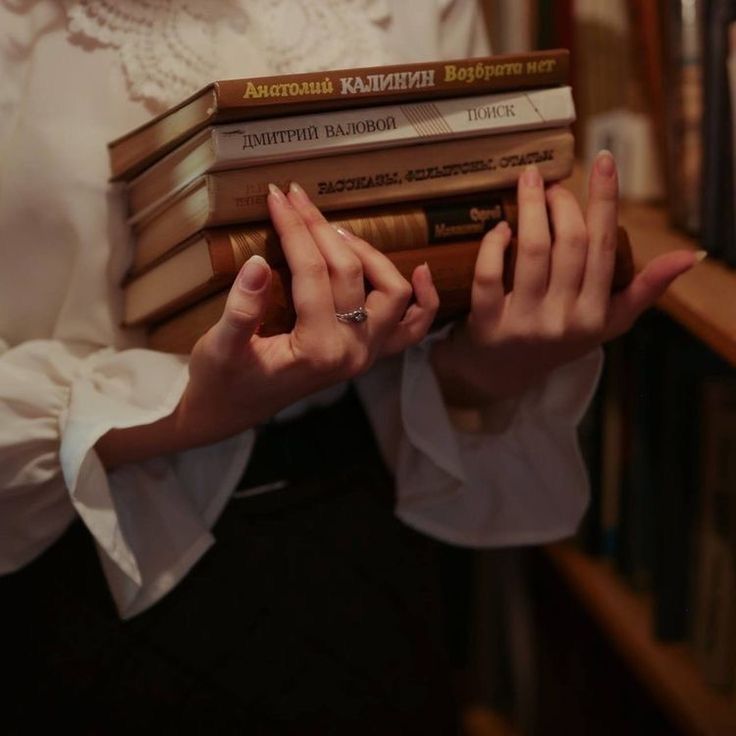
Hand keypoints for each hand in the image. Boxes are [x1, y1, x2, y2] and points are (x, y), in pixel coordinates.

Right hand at [96, 183, 437, 466]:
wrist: (229, 412)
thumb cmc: (220, 381)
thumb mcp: (219, 347)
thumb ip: (241, 310)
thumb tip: (258, 262)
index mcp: (318, 350)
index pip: (313, 273)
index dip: (294, 229)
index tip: (277, 197)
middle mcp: (353, 353)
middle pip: (351, 273)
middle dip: (321, 229)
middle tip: (295, 198)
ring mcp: (366, 354)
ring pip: (392, 292)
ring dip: (367, 253)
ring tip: (332, 230)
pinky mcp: (367, 354)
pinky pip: (411, 328)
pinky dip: (423, 300)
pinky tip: (421, 270)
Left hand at [431, 151, 700, 406]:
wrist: (500, 376)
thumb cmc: (556, 341)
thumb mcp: (607, 322)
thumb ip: (645, 290)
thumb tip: (691, 256)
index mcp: (597, 314)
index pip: (606, 247)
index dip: (606, 200)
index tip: (604, 160)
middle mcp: (564, 319)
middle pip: (570, 243)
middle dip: (562, 202)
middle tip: (551, 184)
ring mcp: (525, 323)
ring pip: (532, 251)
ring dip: (531, 208)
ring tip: (528, 184)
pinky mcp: (488, 325)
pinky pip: (490, 275)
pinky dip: (494, 245)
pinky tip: (500, 228)